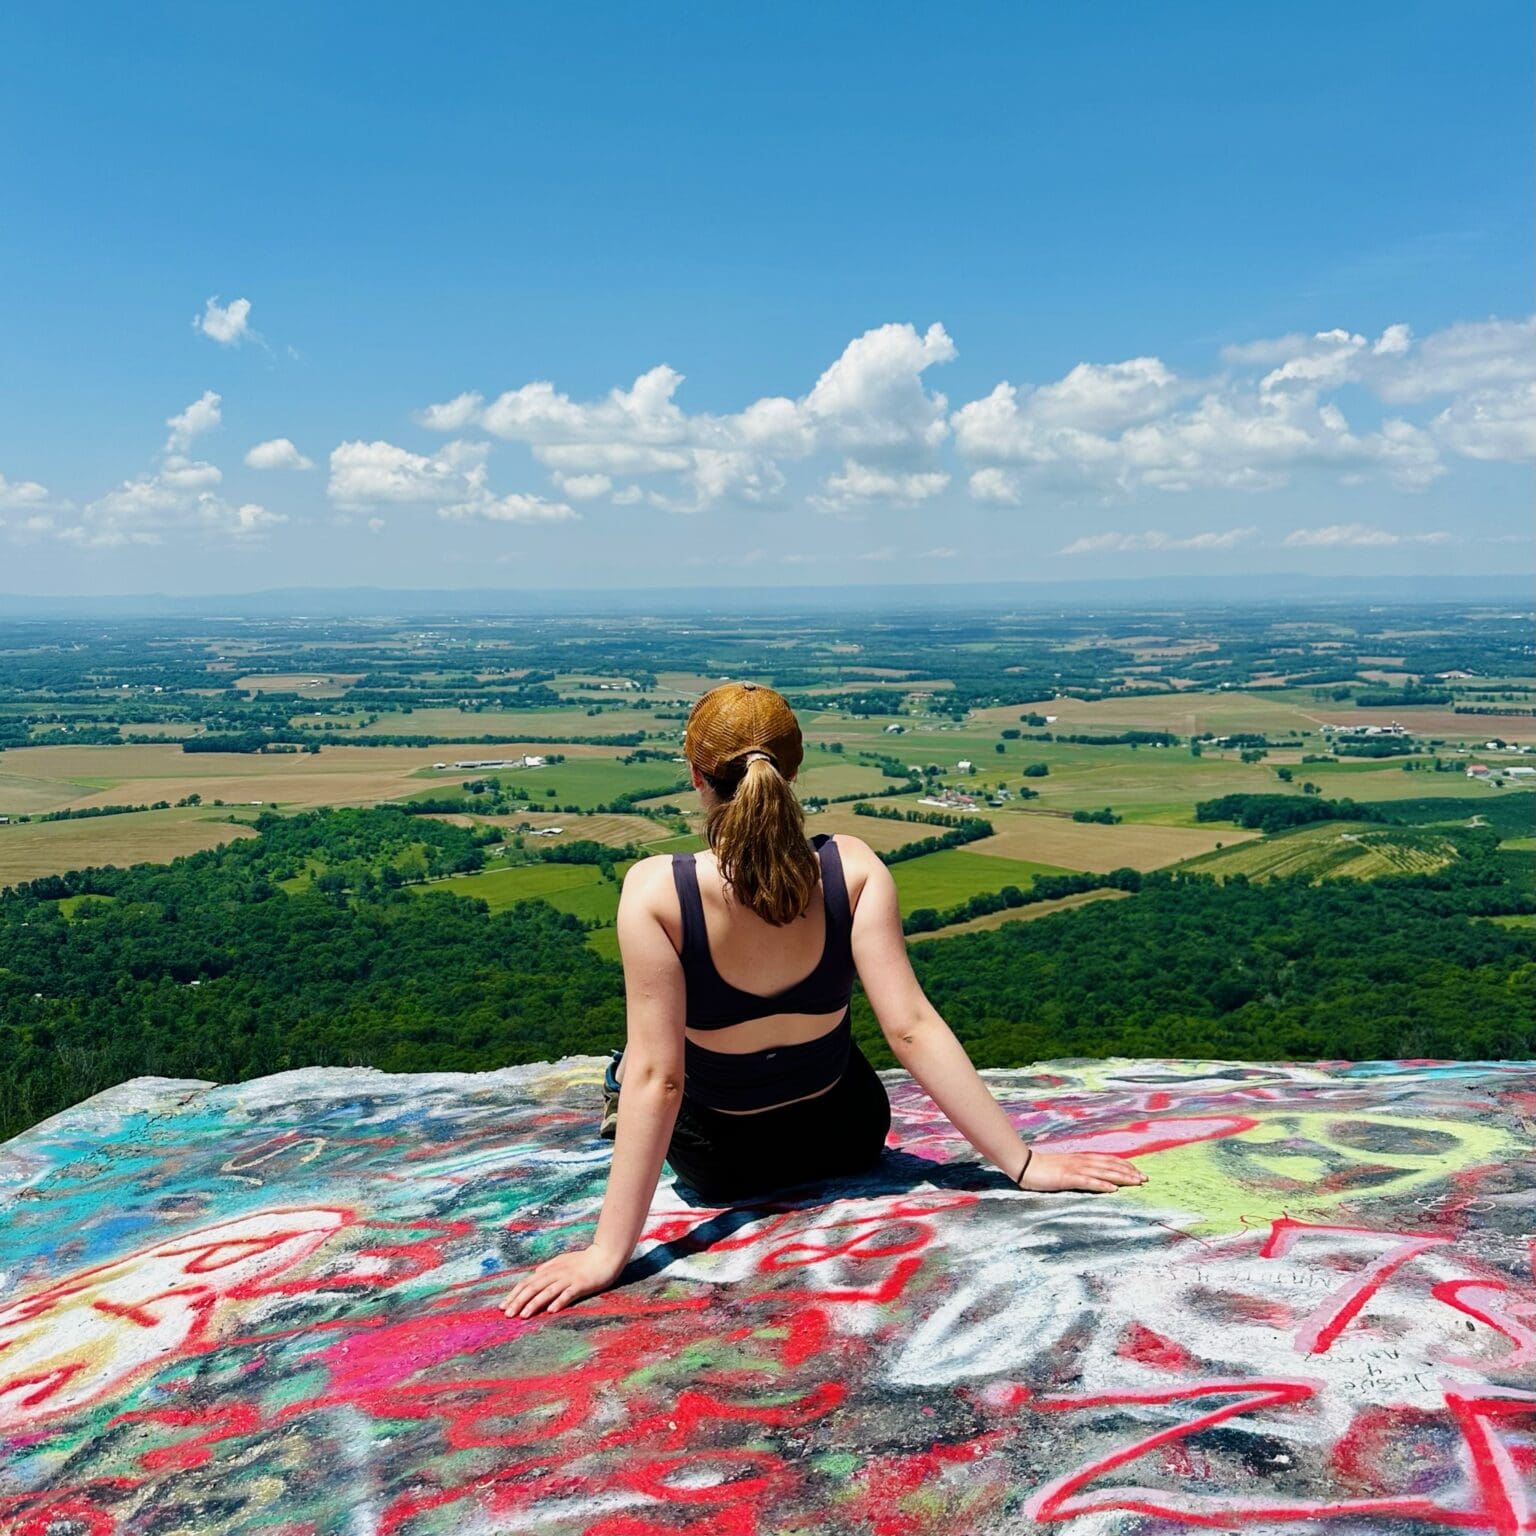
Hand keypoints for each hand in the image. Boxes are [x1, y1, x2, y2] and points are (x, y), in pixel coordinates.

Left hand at [499, 1245, 625, 1318]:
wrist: (605, 1255)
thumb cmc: (585, 1260)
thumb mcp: (564, 1261)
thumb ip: (549, 1266)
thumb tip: (536, 1273)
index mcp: (551, 1269)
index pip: (528, 1282)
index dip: (515, 1294)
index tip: (503, 1306)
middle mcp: (556, 1273)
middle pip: (534, 1287)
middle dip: (519, 1301)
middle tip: (507, 1314)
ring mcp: (568, 1279)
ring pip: (547, 1291)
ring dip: (534, 1303)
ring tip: (523, 1315)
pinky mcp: (581, 1284)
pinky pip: (568, 1294)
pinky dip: (559, 1301)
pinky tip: (551, 1311)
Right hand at [1016, 1150, 1146, 1193]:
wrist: (1025, 1165)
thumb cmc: (1044, 1168)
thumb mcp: (1065, 1167)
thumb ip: (1079, 1170)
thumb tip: (1094, 1175)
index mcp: (1081, 1158)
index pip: (1108, 1160)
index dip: (1124, 1165)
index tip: (1138, 1172)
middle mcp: (1081, 1161)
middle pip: (1110, 1165)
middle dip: (1129, 1172)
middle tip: (1145, 1179)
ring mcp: (1075, 1169)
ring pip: (1103, 1172)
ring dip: (1121, 1177)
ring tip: (1136, 1182)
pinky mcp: (1067, 1178)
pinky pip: (1088, 1181)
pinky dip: (1102, 1184)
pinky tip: (1113, 1188)